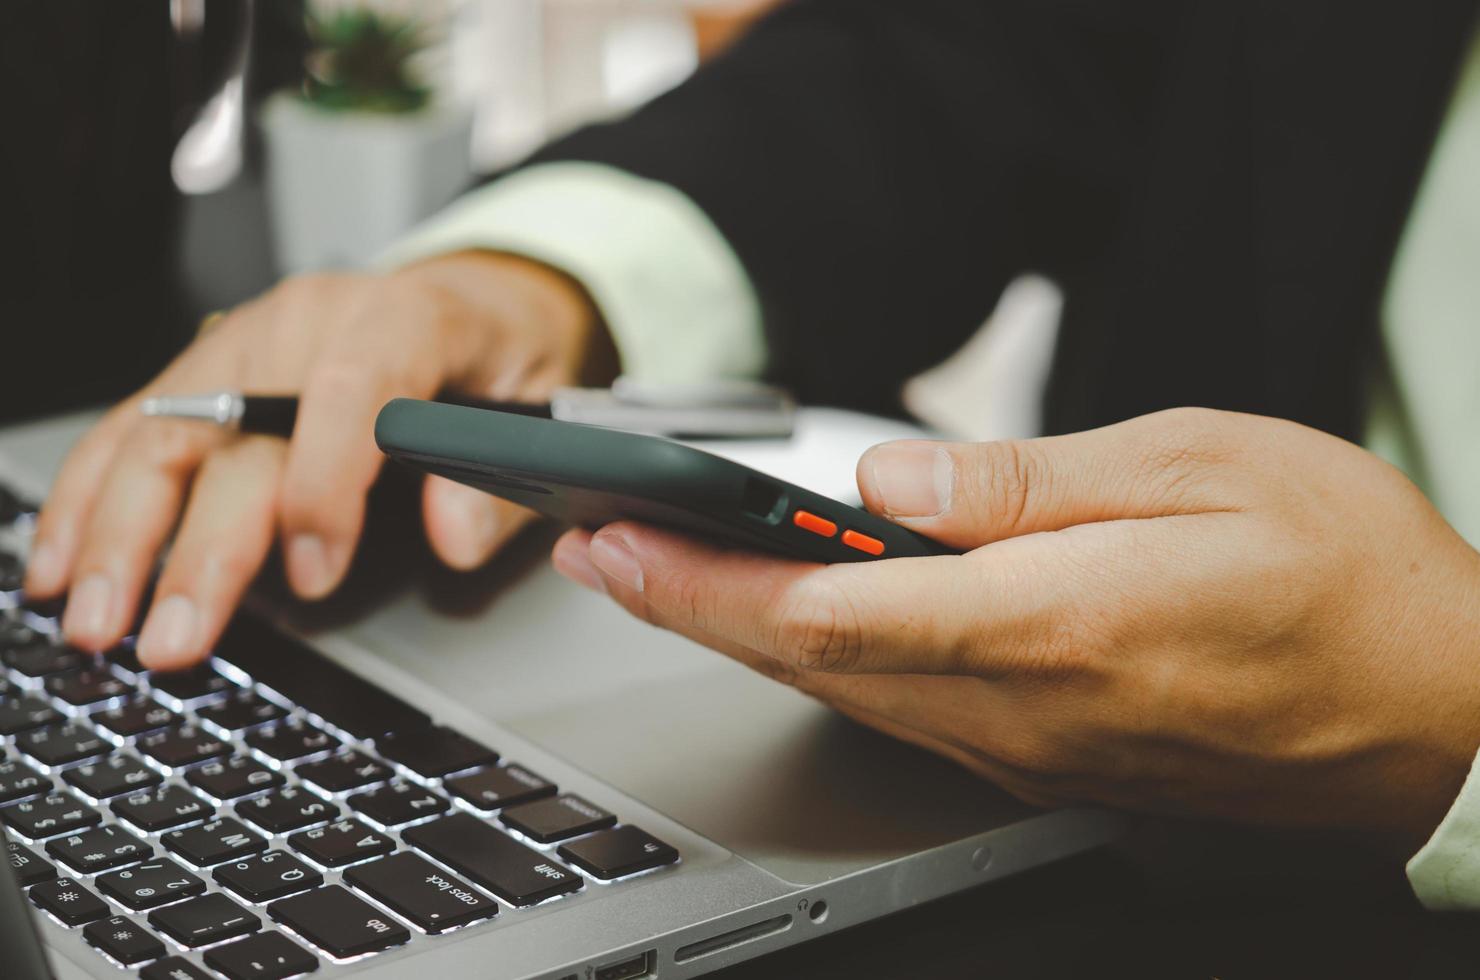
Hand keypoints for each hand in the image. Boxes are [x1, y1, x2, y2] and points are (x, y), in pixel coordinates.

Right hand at [27, 251, 609, 669]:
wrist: (472, 295)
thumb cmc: (500, 351)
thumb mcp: (540, 400)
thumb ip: (503, 475)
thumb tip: (455, 536)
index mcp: (401, 317)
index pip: (351, 391)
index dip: (325, 483)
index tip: (316, 573)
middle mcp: (311, 321)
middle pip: (236, 429)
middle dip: (197, 544)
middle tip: (171, 636)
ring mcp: (249, 341)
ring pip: (164, 431)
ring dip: (121, 533)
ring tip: (95, 618)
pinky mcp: (211, 369)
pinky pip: (136, 427)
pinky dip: (93, 498)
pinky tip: (62, 560)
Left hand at [553, 408, 1479, 849]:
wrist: (1440, 712)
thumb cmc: (1345, 575)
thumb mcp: (1204, 466)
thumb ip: (1034, 484)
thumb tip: (894, 488)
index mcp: (1057, 620)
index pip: (830, 611)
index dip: (706, 578)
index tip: (621, 536)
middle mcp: (1025, 707)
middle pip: (810, 663)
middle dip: (685, 605)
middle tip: (596, 552)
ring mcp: (1030, 748)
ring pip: (844, 694)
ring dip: (736, 634)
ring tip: (659, 576)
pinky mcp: (1046, 758)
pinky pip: (903, 714)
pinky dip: (818, 665)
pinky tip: (784, 626)